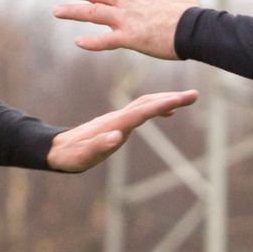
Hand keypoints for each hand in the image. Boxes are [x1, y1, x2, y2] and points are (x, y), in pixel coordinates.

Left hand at [46, 88, 199, 171]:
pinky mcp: (117, 122)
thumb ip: (98, 145)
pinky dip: (156, 107)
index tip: (182, 99)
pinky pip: (141, 110)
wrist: (58, 149)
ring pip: (145, 104)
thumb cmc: (71, 155)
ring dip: (166, 100)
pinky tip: (166, 113)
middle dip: (171, 99)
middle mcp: (117, 118)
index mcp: (114, 124)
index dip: (164, 105)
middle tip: (194, 95)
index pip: (143, 112)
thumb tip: (116, 136)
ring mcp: (117, 119)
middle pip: (148, 103)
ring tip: (186, 99)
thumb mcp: (83, 155)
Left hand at [49, 0, 199, 58]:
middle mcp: (128, 0)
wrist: (196, 29)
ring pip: (93, 12)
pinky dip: (91, 42)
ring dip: (72, 10)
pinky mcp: (130, 38)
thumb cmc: (189, 11)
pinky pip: (105, 40)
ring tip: (56, 11)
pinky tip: (78, 43)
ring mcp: (127, 19)